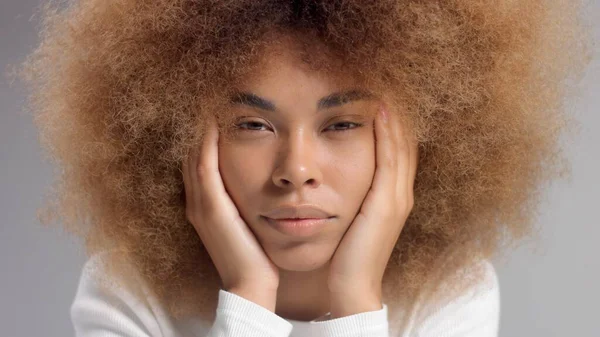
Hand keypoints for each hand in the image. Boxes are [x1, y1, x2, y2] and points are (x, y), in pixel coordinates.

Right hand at [182, 116, 278, 309]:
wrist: (252, 284)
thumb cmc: (258, 254)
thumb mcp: (251, 220)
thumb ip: (249, 199)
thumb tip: (267, 179)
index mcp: (206, 203)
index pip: (201, 158)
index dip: (206, 134)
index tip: (219, 108)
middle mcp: (197, 200)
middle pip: (192, 151)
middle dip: (201, 124)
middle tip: (212, 95)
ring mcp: (200, 203)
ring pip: (194, 153)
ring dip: (201, 126)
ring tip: (211, 99)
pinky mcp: (210, 208)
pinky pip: (204, 165)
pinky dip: (206, 141)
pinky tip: (215, 120)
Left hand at [327, 104, 417, 317]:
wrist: (351, 285)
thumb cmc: (346, 254)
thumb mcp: (350, 217)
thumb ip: (350, 194)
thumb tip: (333, 175)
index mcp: (392, 196)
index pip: (396, 150)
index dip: (392, 124)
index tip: (380, 96)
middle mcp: (400, 193)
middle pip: (403, 143)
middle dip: (396, 113)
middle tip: (385, 83)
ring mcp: (397, 198)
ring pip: (400, 146)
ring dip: (394, 116)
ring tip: (385, 88)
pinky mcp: (388, 203)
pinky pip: (390, 160)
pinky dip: (387, 134)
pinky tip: (379, 111)